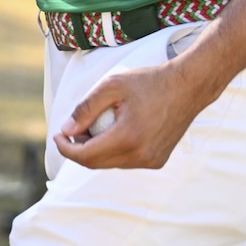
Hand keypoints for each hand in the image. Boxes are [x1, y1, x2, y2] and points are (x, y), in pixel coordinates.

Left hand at [54, 62, 196, 169]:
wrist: (188, 86)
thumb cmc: (149, 81)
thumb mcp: (113, 85)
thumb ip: (86, 108)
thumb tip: (66, 130)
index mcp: (127, 138)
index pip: (86, 156)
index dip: (66, 148)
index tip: (57, 135)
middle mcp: (140, 156)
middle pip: (96, 163)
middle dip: (78, 150)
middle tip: (72, 129)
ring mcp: (151, 161)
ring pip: (111, 163)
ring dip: (96, 151)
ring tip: (93, 127)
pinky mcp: (157, 161)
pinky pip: (127, 162)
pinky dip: (115, 150)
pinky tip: (116, 130)